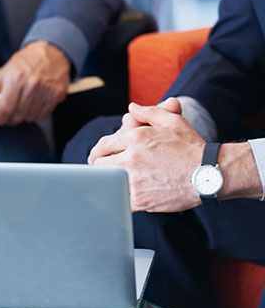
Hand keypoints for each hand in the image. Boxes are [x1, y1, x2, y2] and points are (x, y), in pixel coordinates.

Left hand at [0, 41, 70, 124]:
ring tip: (23, 103)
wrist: (51, 52)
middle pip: (18, 116)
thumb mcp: (1, 74)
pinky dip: (38, 113)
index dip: (0, 118)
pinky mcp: (57, 95)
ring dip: (25, 115)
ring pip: (31, 117)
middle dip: (12, 117)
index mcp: (16, 78)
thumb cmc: (25, 63)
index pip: (6, 110)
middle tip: (11, 109)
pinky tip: (35, 102)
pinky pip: (44, 115)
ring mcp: (46, 90)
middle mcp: (32, 84)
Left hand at [88, 101, 204, 212]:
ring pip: (106, 183)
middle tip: (101, 170)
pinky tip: (122, 195)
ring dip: (107, 182)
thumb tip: (131, 108)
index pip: (102, 146)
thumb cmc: (191, 147)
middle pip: (98, 165)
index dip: (97, 152)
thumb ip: (148, 112)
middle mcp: (131, 158)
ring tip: (110, 182)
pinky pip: (118, 199)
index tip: (97, 157)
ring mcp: (134, 180)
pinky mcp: (140, 200)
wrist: (209, 174)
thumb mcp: (171, 122)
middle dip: (98, 166)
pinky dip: (118, 197)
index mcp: (135, 138)